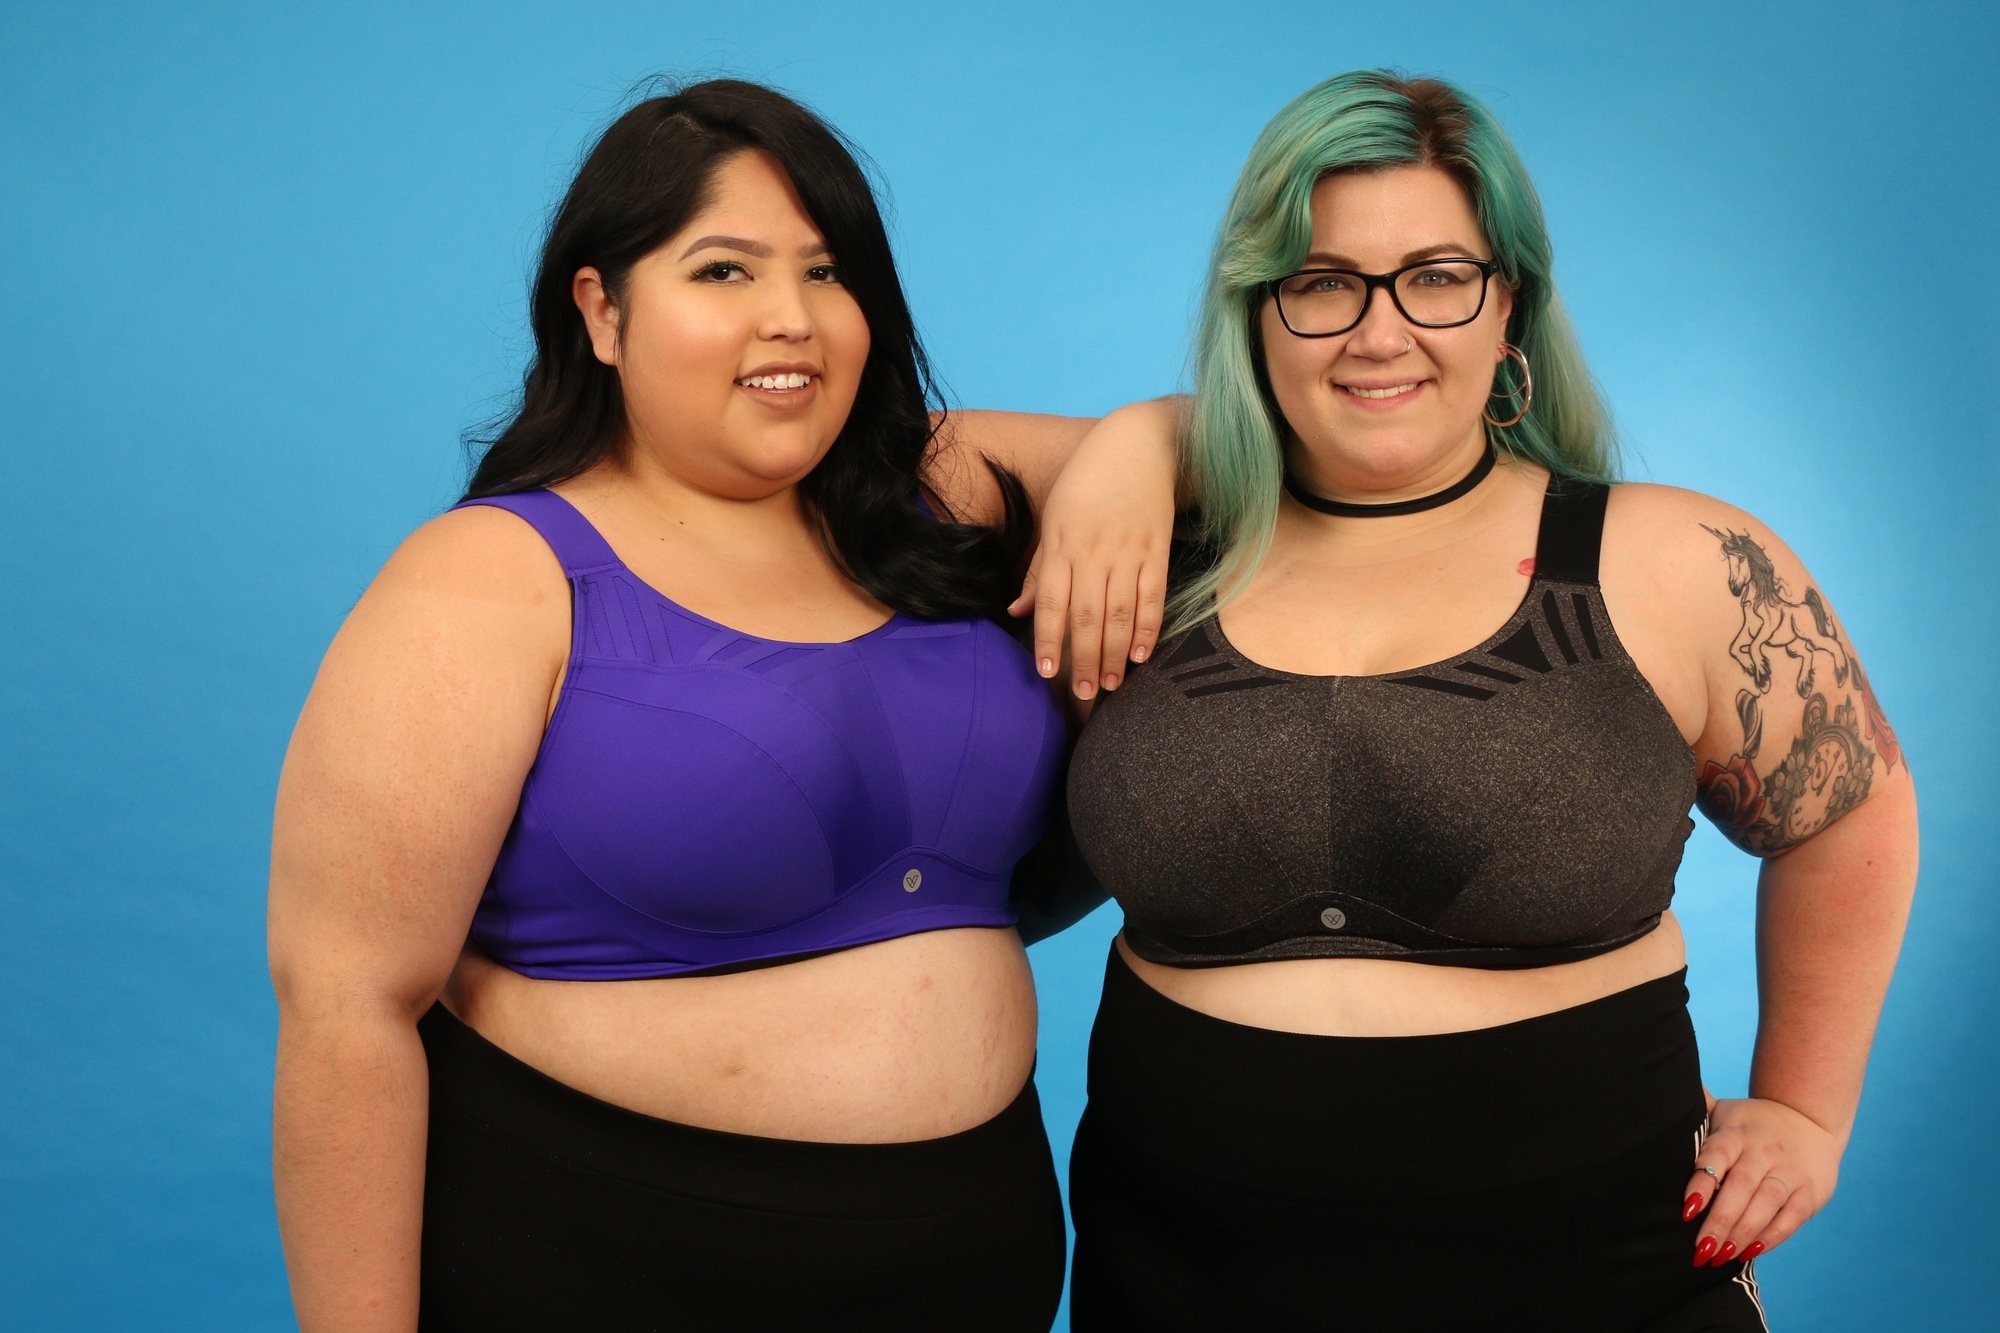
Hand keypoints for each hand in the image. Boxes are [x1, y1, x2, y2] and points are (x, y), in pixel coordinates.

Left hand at [1008, 401, 1177, 699]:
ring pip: (1119, 611)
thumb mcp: (1054, 517)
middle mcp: (1094, 552)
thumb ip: (1039, 569)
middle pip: (1086, 615)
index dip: (1049, 640)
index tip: (1046, 673)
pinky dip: (1149, 626)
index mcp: (1063, 544)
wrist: (1141, 442)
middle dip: (1083, 658)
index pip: (1052, 602)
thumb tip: (1017, 612)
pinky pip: (1153, 595)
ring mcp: (1129, 552)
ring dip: (1114, 651)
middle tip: (1082, 694)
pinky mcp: (1158, 549)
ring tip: (1111, 684)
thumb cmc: (1088, 479)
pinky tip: (1143, 654)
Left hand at [1684, 1095, 1842, 1266]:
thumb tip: (1665, 1097)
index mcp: (1736, 1134)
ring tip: (1720, 1256)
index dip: (1702, 1183)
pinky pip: (1791, 1217)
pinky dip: (1772, 1237)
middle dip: (1720, 1221)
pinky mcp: (1811, 1192)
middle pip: (1741, 1187)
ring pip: (1766, 1204)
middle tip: (1701, 1249)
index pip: (1717, 1156)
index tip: (1687, 1210)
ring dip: (1743, 1233)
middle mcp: (1763, 1152)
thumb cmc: (1752, 1124)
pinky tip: (1750, 1252)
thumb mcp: (1724, 1112)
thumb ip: (1696, 1111)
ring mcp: (1789, 1172)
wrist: (1809, 1118)